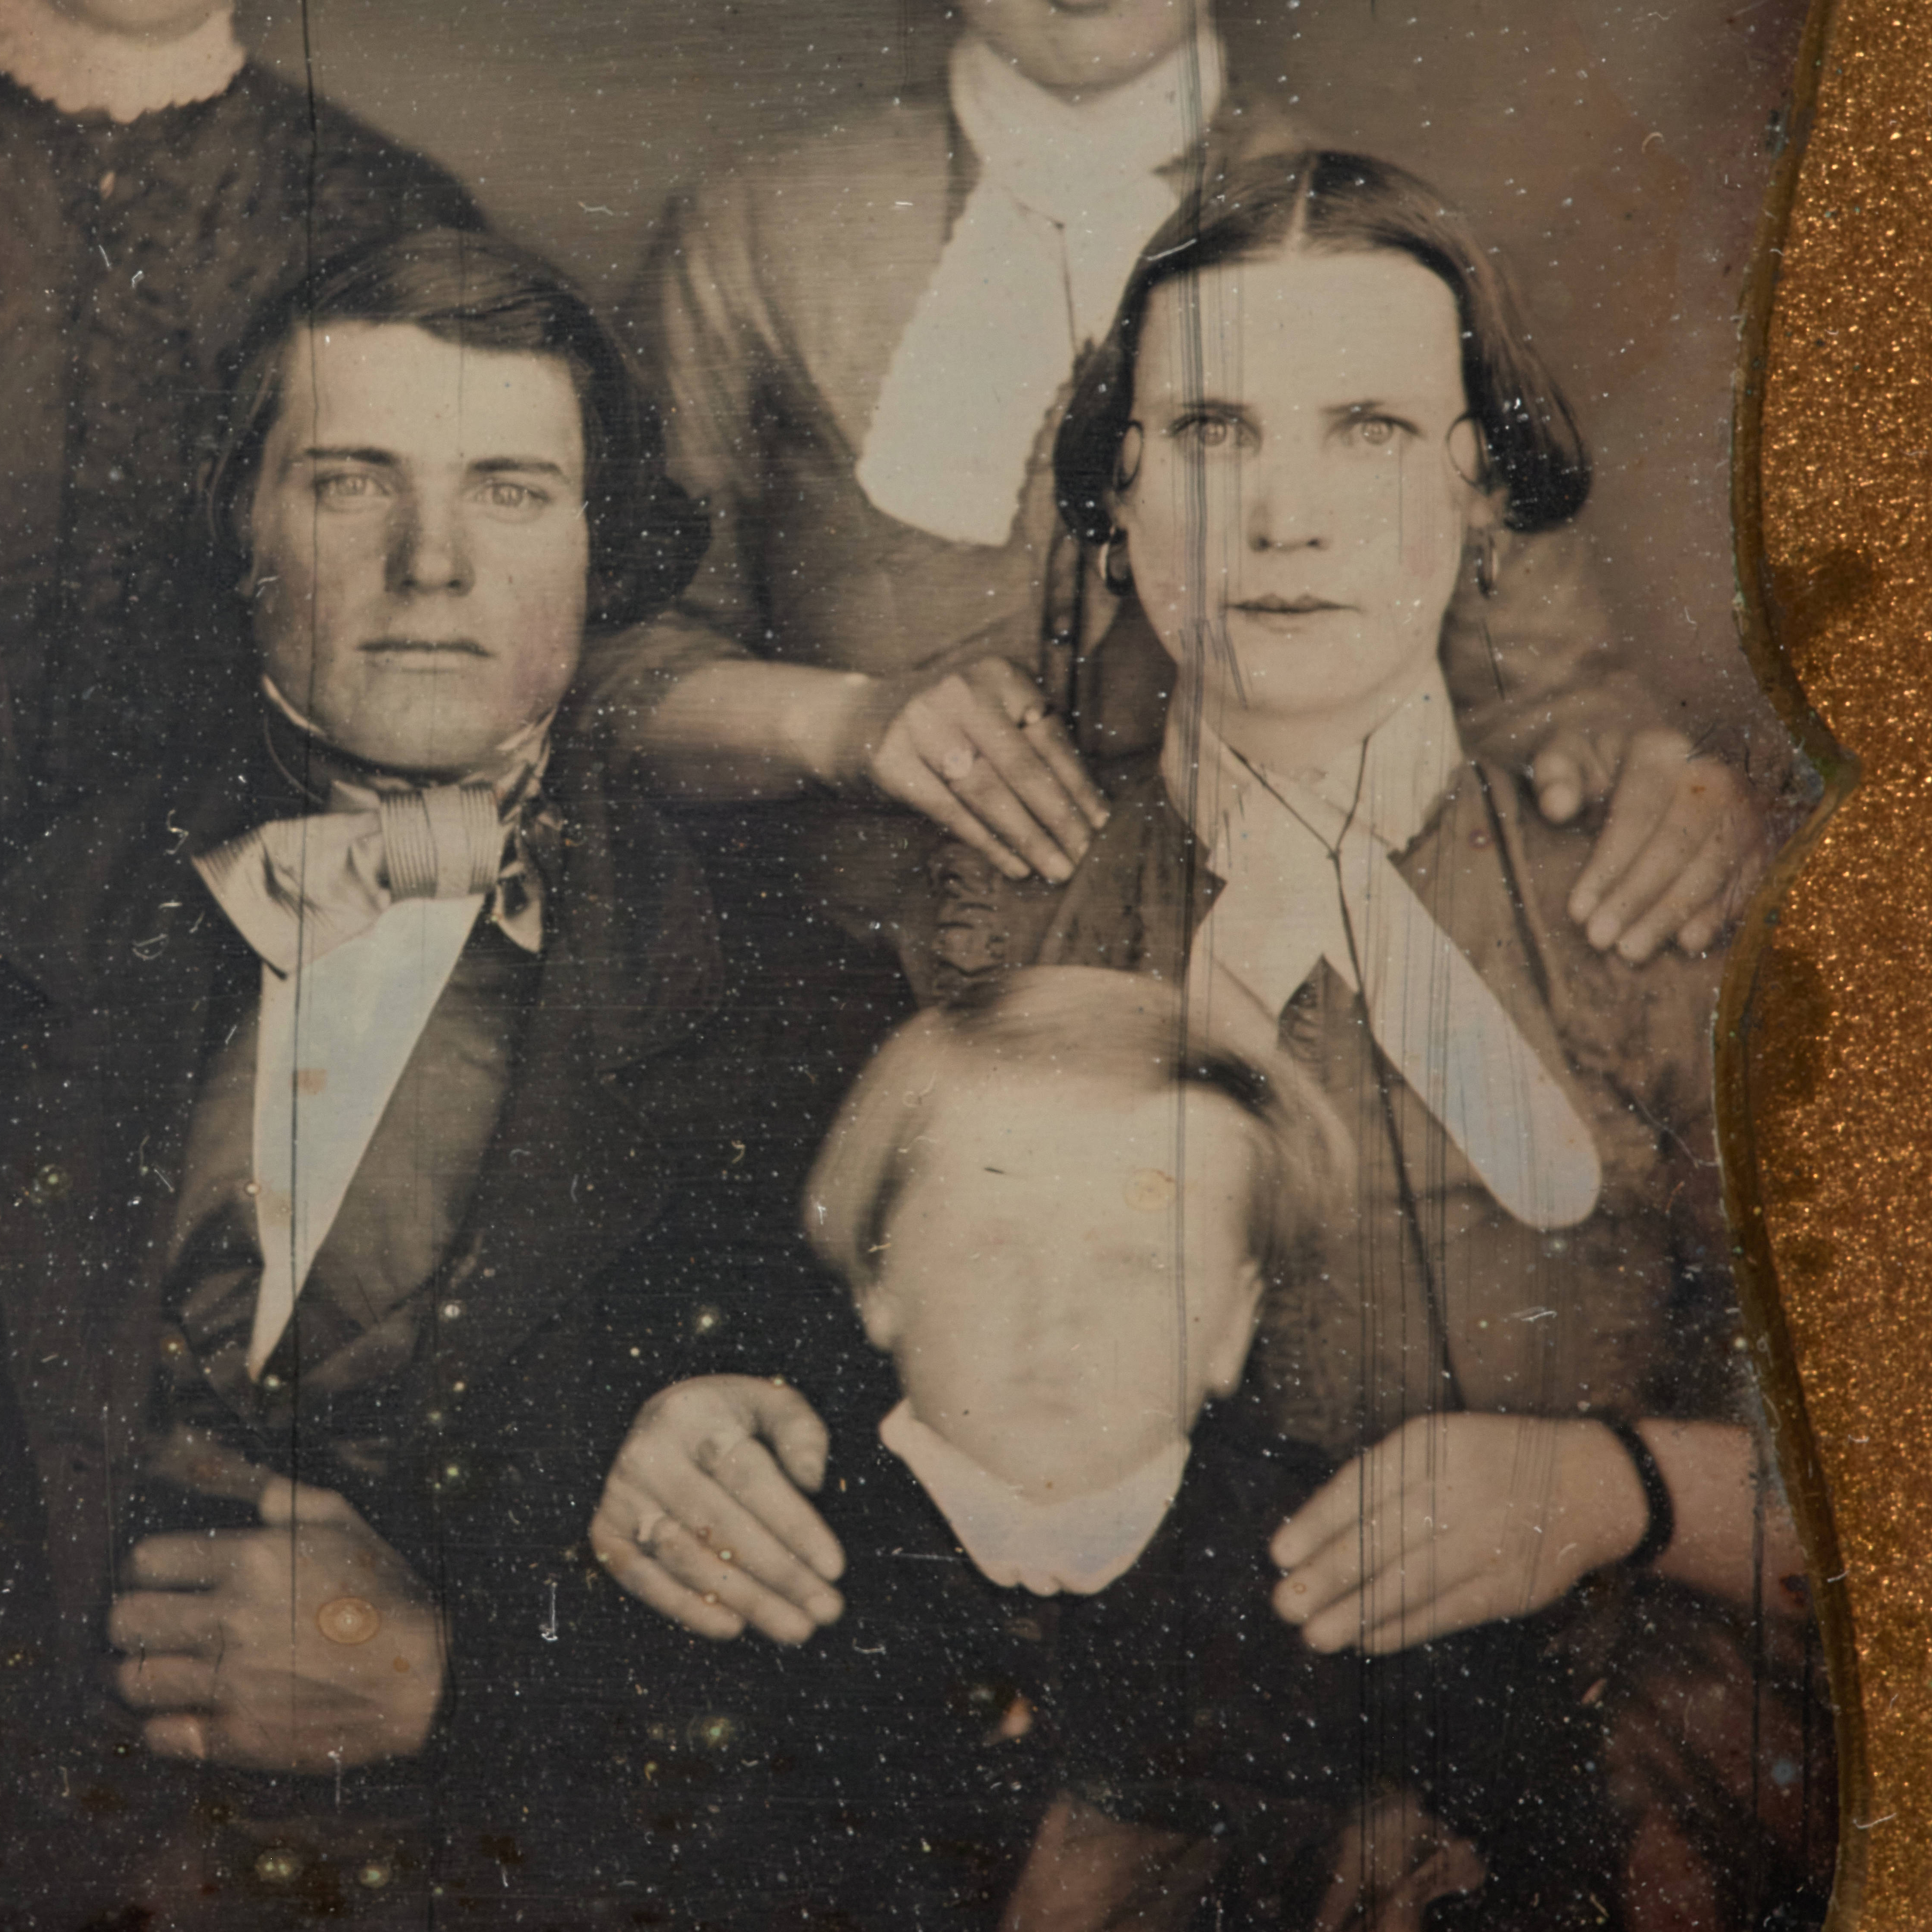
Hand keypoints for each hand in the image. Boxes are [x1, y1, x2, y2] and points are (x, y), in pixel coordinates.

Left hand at [109, 1477, 444, 1771]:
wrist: (423, 1676)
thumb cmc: (387, 1593)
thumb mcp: (348, 1526)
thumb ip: (292, 1501)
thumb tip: (254, 1491)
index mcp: (253, 1560)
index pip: (148, 1561)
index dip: (149, 1567)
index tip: (161, 1576)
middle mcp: (230, 1619)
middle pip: (128, 1620)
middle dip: (132, 1618)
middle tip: (153, 1623)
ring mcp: (231, 1682)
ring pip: (136, 1679)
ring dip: (142, 1671)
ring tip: (164, 1667)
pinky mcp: (238, 1735)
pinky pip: (160, 1735)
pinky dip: (162, 1724)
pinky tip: (183, 1711)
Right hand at [589, 1375, 844, 1644]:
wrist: (660, 1422)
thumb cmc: (729, 1417)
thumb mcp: (770, 1402)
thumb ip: (800, 1432)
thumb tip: (812, 1482)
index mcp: (694, 1414)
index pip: (751, 1479)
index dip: (796, 1527)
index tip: (835, 1568)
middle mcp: (649, 1454)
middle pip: (721, 1527)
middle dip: (781, 1575)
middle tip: (826, 1611)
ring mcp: (621, 1495)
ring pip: (687, 1559)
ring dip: (745, 1600)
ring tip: (795, 1627)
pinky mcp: (604, 1530)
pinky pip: (644, 1579)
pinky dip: (686, 1608)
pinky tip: (733, 1626)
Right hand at [868, 658, 1109, 882]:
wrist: (859, 721)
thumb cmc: (950, 727)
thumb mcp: (996, 717)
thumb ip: (1035, 747)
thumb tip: (1092, 811)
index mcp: (999, 675)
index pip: (1049, 738)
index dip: (1079, 785)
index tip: (1103, 824)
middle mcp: (961, 692)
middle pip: (1022, 767)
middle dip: (1059, 818)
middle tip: (1084, 857)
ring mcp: (922, 724)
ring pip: (987, 793)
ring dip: (1028, 838)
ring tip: (1056, 869)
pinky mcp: (892, 761)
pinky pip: (951, 812)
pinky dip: (988, 843)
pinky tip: (1015, 866)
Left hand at [1270, 1415, 1646, 1653]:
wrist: (1589, 1483)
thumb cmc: (1490, 1461)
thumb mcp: (1437, 1443)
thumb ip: (1383, 1478)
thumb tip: (1315, 1531)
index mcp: (1432, 1446)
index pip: (1362, 1487)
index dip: (1318, 1523)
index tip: (1279, 1553)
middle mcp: (1457, 1491)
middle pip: (1382, 1539)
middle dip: (1329, 1577)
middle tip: (1285, 1603)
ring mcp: (1486, 1541)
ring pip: (1410, 1582)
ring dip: (1358, 1613)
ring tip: (1314, 1634)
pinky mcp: (1509, 1585)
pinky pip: (1447, 1611)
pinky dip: (1405, 1628)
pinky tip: (1367, 1639)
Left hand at [1532, 727, 1770, 960]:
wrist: (1660, 765)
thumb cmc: (1602, 767)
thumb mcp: (1568, 755)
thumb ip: (1554, 774)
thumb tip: (1556, 806)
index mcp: (1662, 752)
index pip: (1636, 817)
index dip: (1607, 867)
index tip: (1577, 910)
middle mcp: (1713, 777)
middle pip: (1676, 847)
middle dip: (1635, 900)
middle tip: (1599, 939)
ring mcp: (1745, 810)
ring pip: (1710, 870)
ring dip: (1669, 916)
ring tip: (1630, 951)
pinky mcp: (1761, 841)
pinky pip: (1745, 882)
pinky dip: (1718, 915)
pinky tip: (1687, 942)